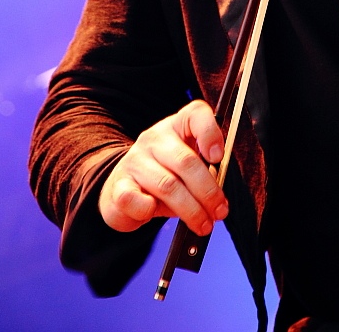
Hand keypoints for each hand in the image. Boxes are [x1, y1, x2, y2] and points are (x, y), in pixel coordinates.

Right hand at [98, 100, 228, 235]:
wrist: (125, 190)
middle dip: (208, 192)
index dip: (210, 133)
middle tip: (219, 212)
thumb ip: (205, 174)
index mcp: (177, 126)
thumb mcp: (187, 170)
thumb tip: (219, 200)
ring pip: (167, 185)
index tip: (218, 157)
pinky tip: (154, 214)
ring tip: (204, 224)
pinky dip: (147, 210)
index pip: (195, 114)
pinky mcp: (118, 184)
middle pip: (186, 161)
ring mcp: (134, 159)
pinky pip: (135, 199)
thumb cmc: (166, 178)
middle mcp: (155, 138)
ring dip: (191, 210)